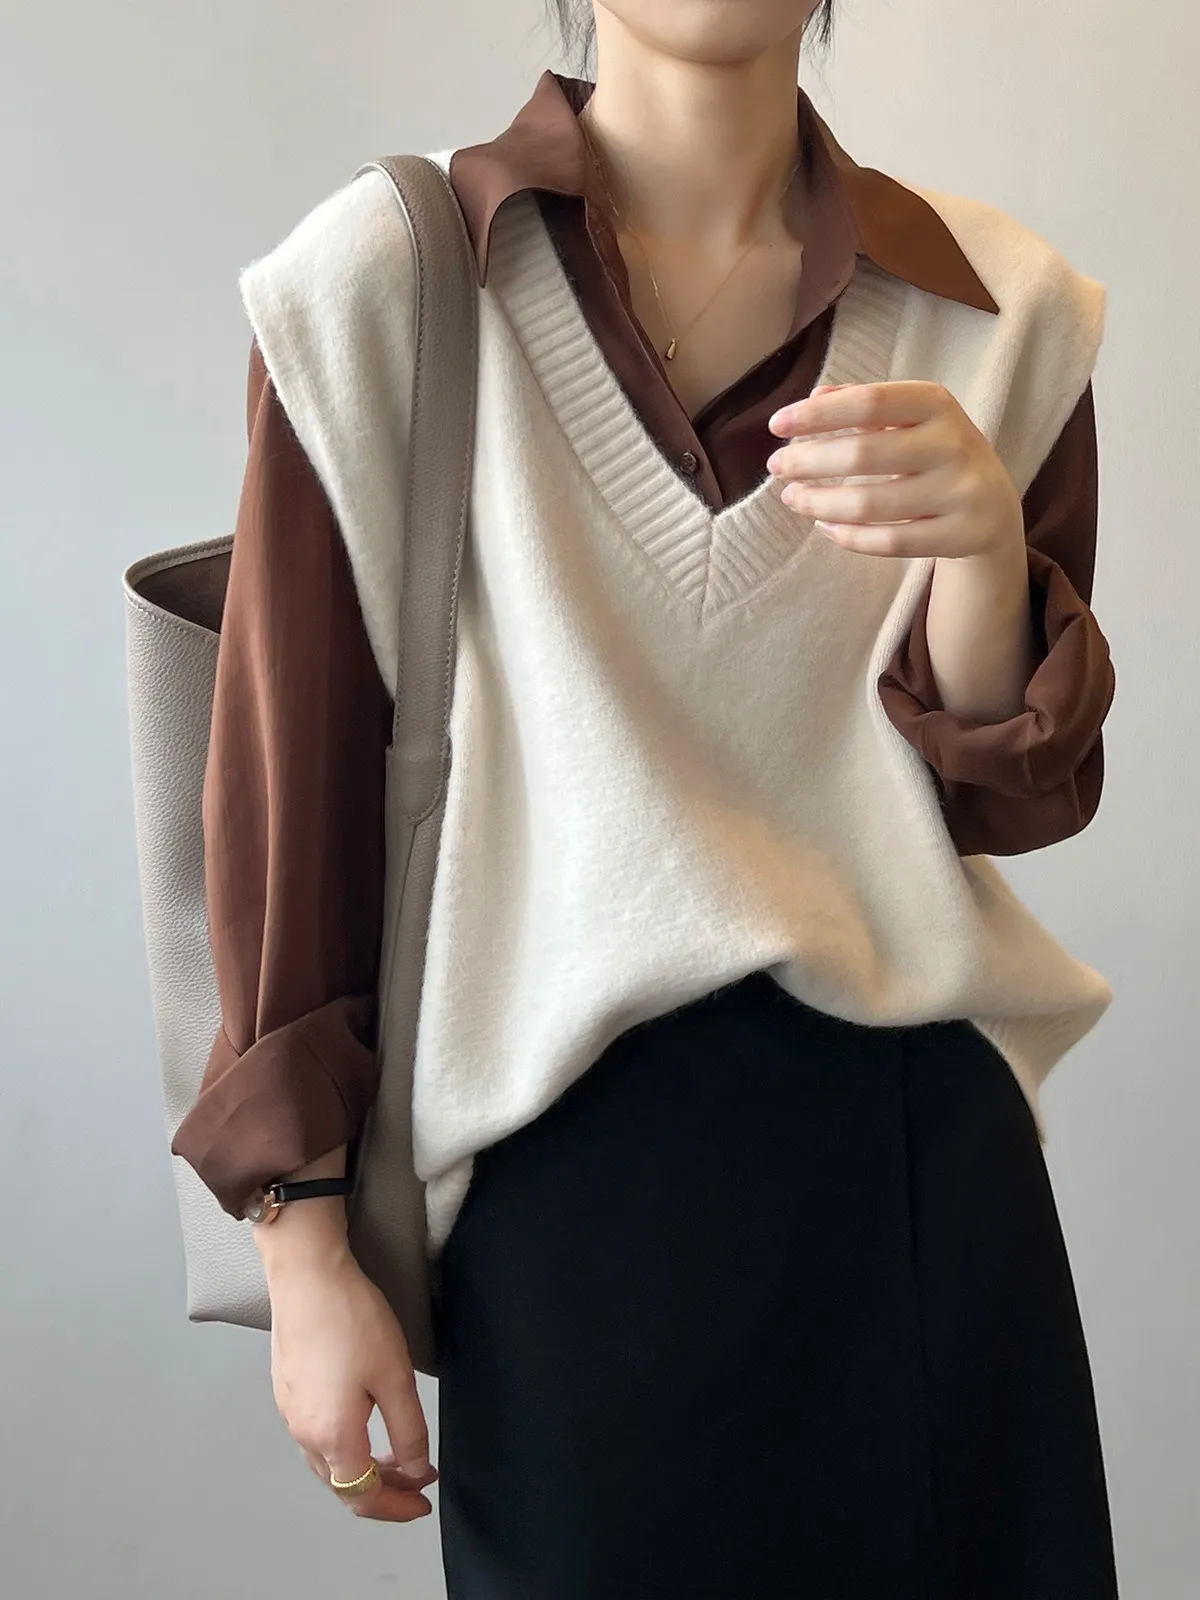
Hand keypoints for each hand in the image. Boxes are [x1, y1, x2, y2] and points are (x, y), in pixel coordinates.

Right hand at [261, 1219, 436, 1523]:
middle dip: (384, 1489)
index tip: (423, 1502)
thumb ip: (408, 1432)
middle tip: (419, 1479)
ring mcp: (289, 1411)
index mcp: (332, 1437)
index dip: (397, 1507)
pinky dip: (344, 1444)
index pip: (363, 1496)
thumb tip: (415, 1471)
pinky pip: (316, 1436)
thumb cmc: (352, 1321)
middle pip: (343, 1484)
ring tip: (398, 1453)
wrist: (307, 1276)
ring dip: (363, 1467)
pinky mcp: (286, 1389)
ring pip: (327, 1462)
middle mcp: (303, 1433)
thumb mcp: (395, 1377)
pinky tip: (364, 1422)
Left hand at [766, 381, 1023, 560]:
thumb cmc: (937, 454)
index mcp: (937, 404)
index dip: (819, 415)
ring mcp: (961, 492)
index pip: (870, 402)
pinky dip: (848, 537)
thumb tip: (813, 397)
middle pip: (863, 454)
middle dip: (808, 462)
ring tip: (792, 498)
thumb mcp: (913, 419)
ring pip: (870, 504)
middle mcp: (954, 444)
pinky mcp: (960, 535)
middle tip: (776, 468)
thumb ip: (866, 405)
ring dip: (819, 502)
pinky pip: (889, 542)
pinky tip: (824, 526)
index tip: (776, 425)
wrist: (995, 508)